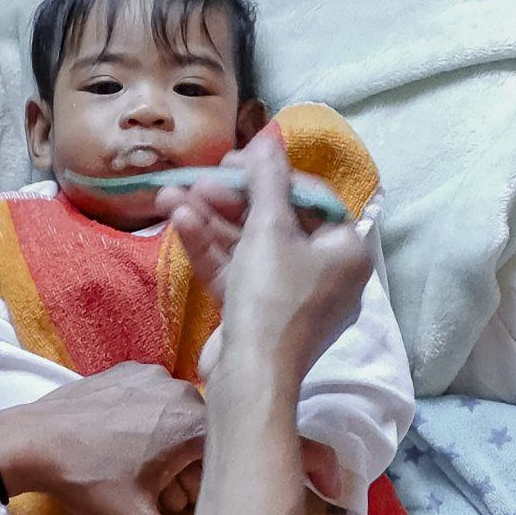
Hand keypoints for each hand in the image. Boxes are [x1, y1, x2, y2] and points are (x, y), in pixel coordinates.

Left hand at [0, 363, 206, 514]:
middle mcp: (183, 389)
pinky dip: (143, 421)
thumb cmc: (87, 481)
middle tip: (148, 492)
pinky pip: (151, 402)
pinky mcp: (128, 370)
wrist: (30, 442)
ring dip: (164, 446)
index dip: (198, 492)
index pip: (220, 464)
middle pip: (199, 440)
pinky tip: (116, 441)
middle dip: (182, 470)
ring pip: (175, 420)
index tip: (170, 505)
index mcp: (196, 423)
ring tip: (129, 467)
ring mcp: (154, 374)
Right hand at [161, 128, 370, 397]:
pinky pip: (238, 272)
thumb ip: (268, 179)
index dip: (269, 174)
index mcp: (346, 250)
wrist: (252, 377)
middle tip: (198, 180)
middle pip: (275, 222)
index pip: (309, 198)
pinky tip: (178, 222)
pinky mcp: (259, 315)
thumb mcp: (269, 229)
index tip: (232, 162)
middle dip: (229, 200)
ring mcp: (290, 297)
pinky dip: (210, 250)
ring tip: (169, 197)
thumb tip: (270, 138)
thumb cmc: (273, 297)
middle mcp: (325, 273)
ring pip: (249, 247)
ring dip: (210, 221)